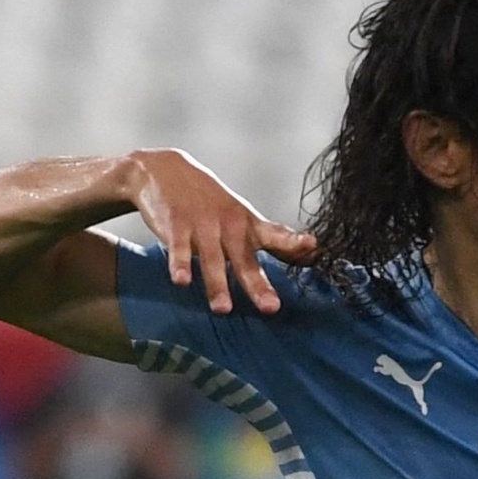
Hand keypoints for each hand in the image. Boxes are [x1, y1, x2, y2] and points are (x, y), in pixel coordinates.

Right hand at [124, 148, 315, 314]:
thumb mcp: (243, 215)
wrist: (165, 170)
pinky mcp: (175, 225)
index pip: (275, 235)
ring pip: (211, 259)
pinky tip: (181, 281)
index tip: (312, 246)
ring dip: (217, 284)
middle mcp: (228, 225)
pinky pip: (178, 249)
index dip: (293, 242)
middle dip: (257, 283)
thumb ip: (273, 236)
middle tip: (270, 307)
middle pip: (244, 259)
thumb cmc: (210, 201)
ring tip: (223, 309)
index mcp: (247, 224)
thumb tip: (311, 252)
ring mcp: (202, 225)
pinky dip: (179, 265)